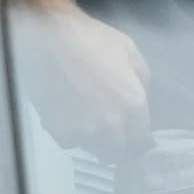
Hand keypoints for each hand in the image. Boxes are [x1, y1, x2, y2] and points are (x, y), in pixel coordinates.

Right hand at [15, 0, 149, 160]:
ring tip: (87, 116)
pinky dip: (70, 132)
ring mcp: (84, 131)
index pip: (142, 141)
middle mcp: (111, 124)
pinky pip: (70, 142)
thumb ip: (142, 80)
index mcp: (132, 105)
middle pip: (118, 153)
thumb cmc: (89, 40)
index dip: (139, 140)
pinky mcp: (60, 132)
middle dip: (117, 144)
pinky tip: (68, 113)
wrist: (49, 39)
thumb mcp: (129, 50)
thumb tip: (143, 98)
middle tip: (110, 129)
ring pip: (94, 149)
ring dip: (94, 139)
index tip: (135, 137)